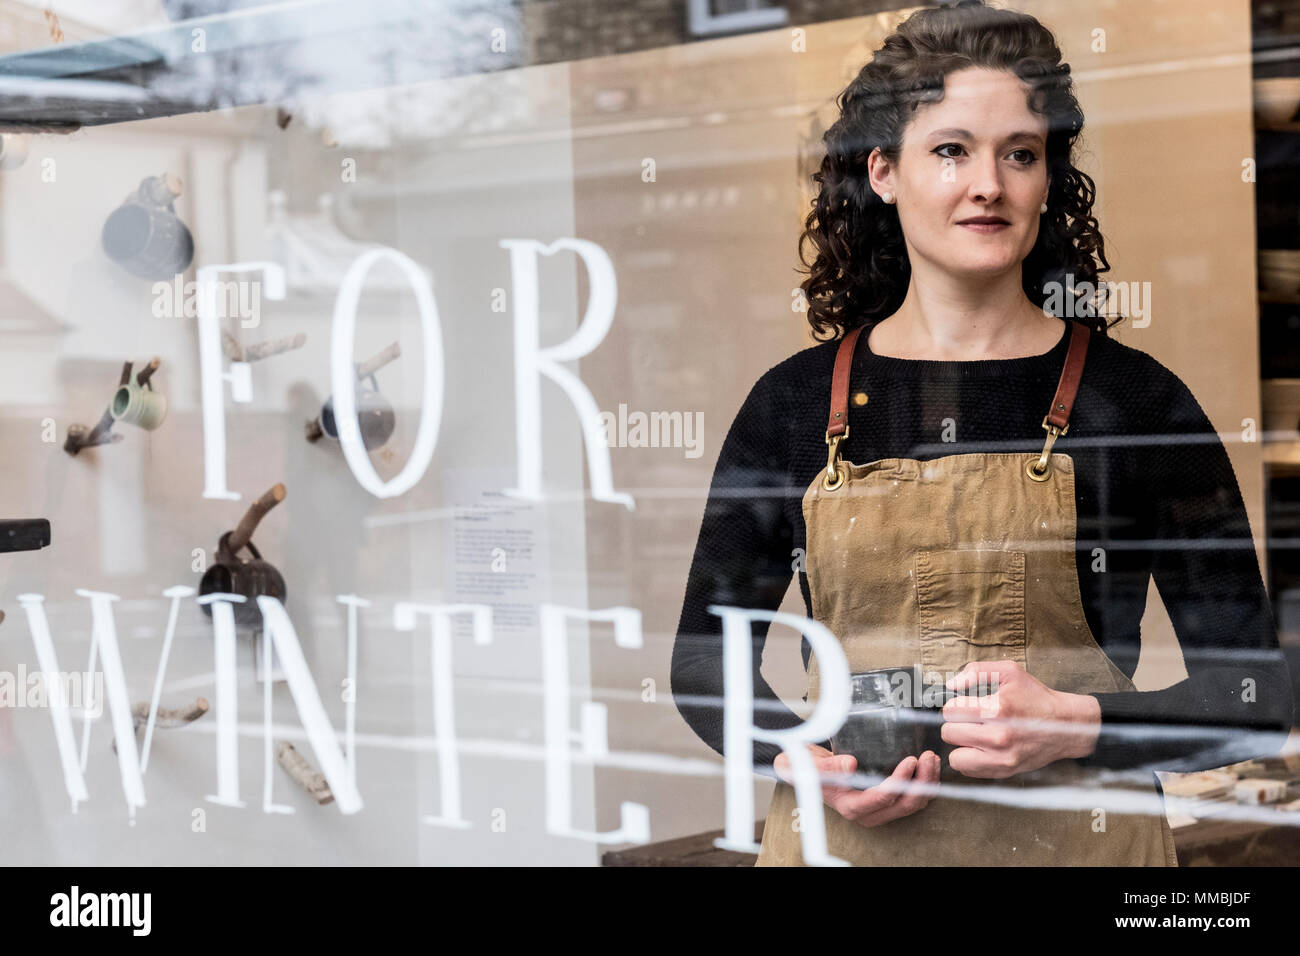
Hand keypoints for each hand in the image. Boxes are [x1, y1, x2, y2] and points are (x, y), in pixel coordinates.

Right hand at [773, 744, 940, 827]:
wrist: (803, 769)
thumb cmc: (806, 768)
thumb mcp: (810, 765)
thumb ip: (829, 765)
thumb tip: (851, 764)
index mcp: (851, 807)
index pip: (882, 798)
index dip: (899, 781)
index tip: (910, 760)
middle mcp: (867, 813)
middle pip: (904, 805)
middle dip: (921, 782)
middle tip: (927, 756)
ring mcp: (878, 809)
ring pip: (912, 804)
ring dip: (926, 783)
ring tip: (931, 758)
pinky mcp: (885, 801)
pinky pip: (911, 798)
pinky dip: (923, 783)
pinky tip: (927, 765)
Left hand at [941, 659, 1101, 778]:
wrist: (1066, 726)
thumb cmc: (1036, 698)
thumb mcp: (1010, 672)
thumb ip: (976, 671)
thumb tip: (951, 684)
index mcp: (997, 709)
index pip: (950, 711)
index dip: (955, 705)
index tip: (965, 705)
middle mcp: (998, 737)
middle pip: (949, 733)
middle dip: (956, 724)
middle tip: (970, 720)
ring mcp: (1002, 758)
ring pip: (955, 757)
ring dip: (961, 745)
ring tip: (974, 735)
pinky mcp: (1005, 771)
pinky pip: (969, 771)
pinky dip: (970, 760)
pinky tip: (982, 748)